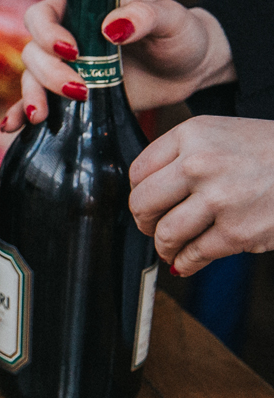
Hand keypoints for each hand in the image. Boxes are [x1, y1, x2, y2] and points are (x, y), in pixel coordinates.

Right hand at [0, 0, 235, 131]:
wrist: (191, 68)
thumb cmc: (180, 34)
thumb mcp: (171, 18)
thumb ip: (145, 16)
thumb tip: (111, 28)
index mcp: (82, 11)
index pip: (43, 15)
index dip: (47, 32)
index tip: (73, 51)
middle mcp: (67, 39)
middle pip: (33, 52)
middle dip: (48, 74)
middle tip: (80, 91)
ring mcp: (67, 70)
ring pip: (31, 79)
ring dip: (32, 96)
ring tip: (43, 116)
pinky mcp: (72, 99)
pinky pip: (39, 104)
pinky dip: (21, 115)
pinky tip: (13, 127)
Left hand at [129, 116, 273, 275]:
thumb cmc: (271, 152)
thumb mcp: (222, 134)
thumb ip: (183, 154)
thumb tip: (147, 189)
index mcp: (192, 136)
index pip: (138, 172)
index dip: (138, 192)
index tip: (146, 202)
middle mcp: (201, 164)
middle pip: (143, 204)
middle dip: (144, 222)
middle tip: (152, 227)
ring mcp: (219, 199)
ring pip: (165, 233)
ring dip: (165, 246)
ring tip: (171, 247)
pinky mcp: (237, 232)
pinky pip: (194, 255)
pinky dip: (185, 263)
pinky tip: (187, 261)